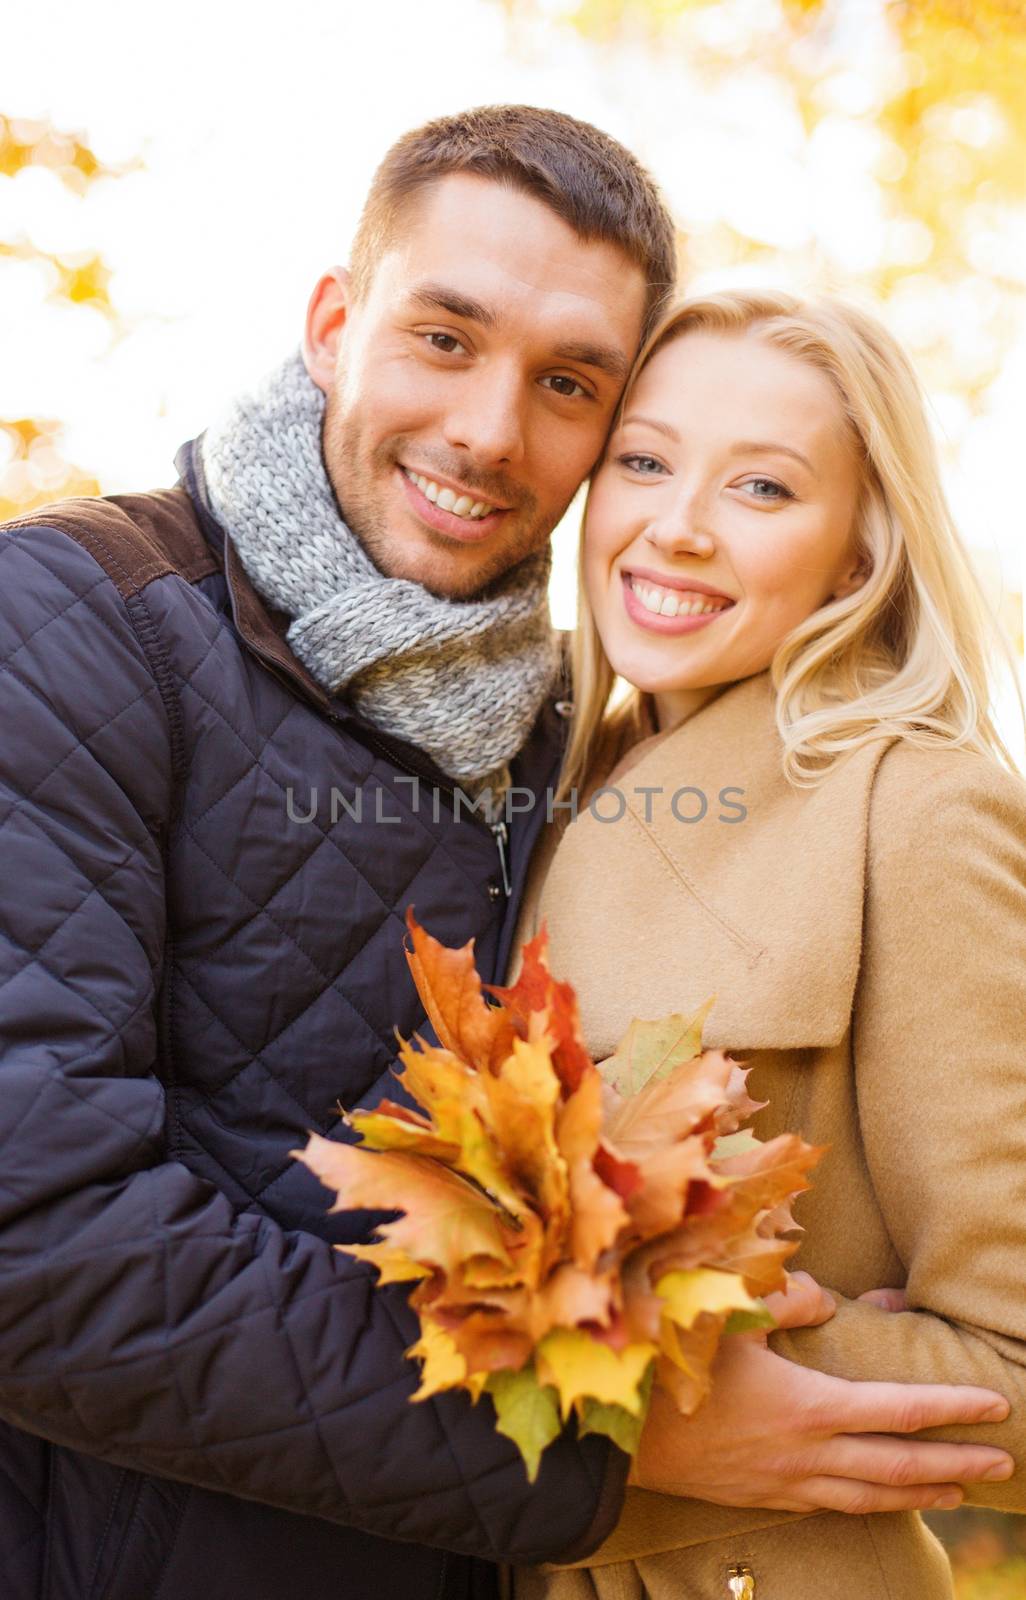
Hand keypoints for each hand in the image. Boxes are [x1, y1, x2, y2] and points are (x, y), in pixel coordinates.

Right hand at [631, 1271, 1012, 1513]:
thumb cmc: (672, 1361)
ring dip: (920, 1493)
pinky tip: (878, 1502)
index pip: (900, 1409)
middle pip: (898, 1465)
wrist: (619, 1434)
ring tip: (958, 1491)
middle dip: (956, 1462)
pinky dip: (868, 1505)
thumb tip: (827, 1296)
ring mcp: (784, 1483)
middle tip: (1004, 1461)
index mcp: (807, 1405)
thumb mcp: (728, 1312)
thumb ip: (786, 1297)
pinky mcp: (761, 1496)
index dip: (952, 1408)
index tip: (994, 1405)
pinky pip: (829, 1507)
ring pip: (870, 1497)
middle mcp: (806, 1454)